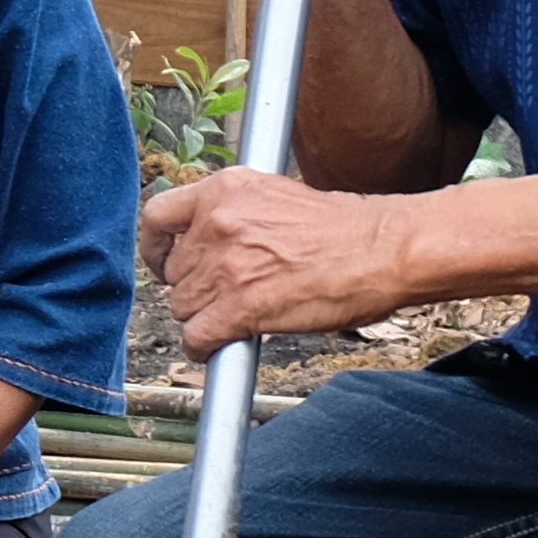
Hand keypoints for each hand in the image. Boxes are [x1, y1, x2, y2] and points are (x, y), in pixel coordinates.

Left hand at [139, 167, 410, 351]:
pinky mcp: (239, 307)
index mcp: (225, 190)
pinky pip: (197, 337)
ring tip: (234, 318)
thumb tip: (212, 241)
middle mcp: (217, 223)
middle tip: (223, 295)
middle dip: (194, 288)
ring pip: (183, 307)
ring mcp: (225, 266)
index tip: (164, 260)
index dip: (155, 246)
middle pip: (174, 272)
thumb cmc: (345, 229)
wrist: (382, 250)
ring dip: (203, 317)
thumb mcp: (276, 196)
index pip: (157, 216)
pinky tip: (221, 346)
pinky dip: (204, 347)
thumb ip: (236, 214)